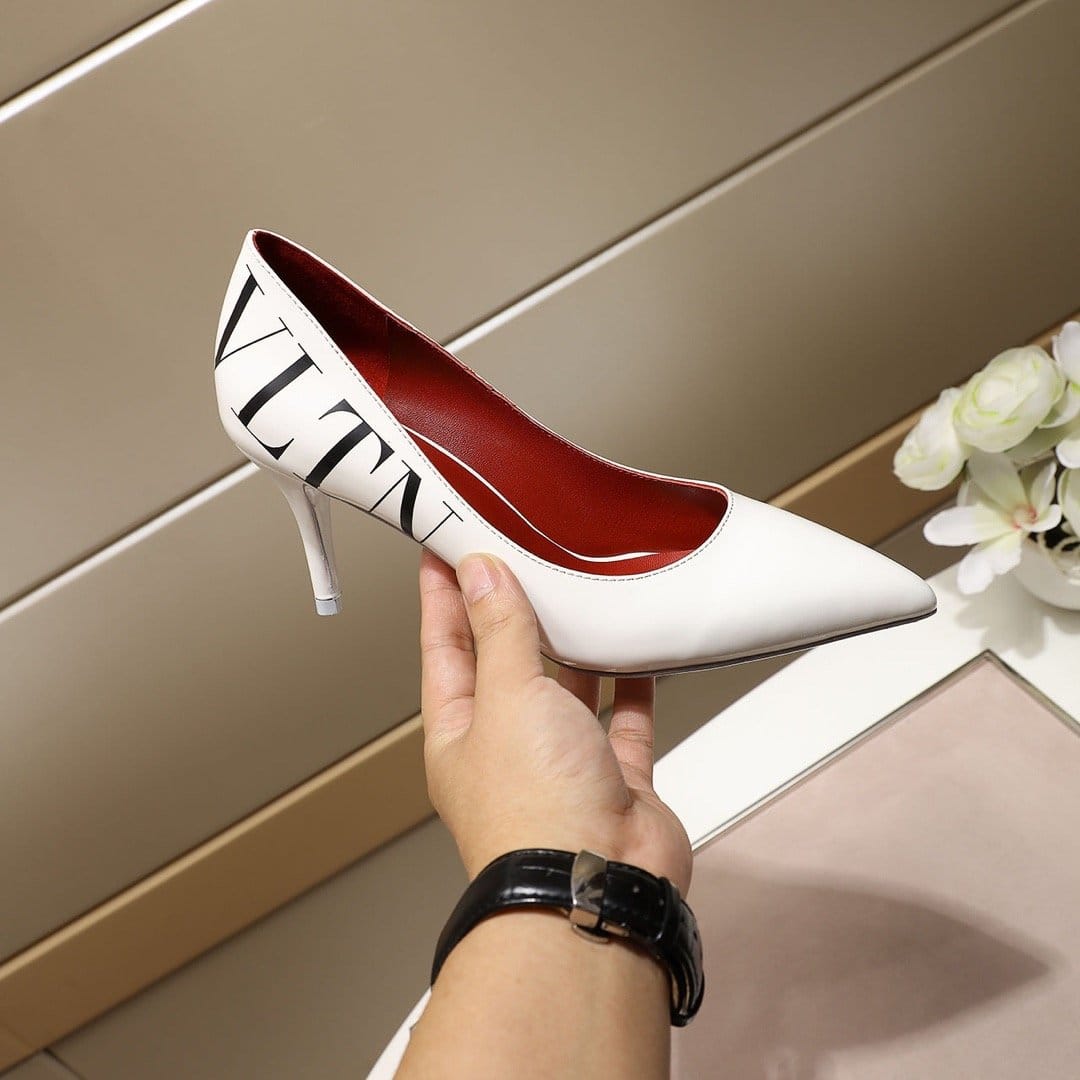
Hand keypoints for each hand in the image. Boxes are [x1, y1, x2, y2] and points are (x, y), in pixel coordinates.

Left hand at [418, 549, 692, 894]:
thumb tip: (482, 574)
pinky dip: (631, 685)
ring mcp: (562, 764)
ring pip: (567, 690)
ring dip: (574, 646)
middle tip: (523, 552)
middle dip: (513, 610)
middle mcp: (508, 746)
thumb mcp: (507, 696)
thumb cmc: (533, 807)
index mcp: (460, 731)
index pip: (445, 646)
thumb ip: (501, 631)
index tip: (447, 545)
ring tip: (581, 590)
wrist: (598, 884)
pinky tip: (637, 648)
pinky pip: (623, 719)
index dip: (443, 594)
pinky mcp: (614, 778)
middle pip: (507, 663)